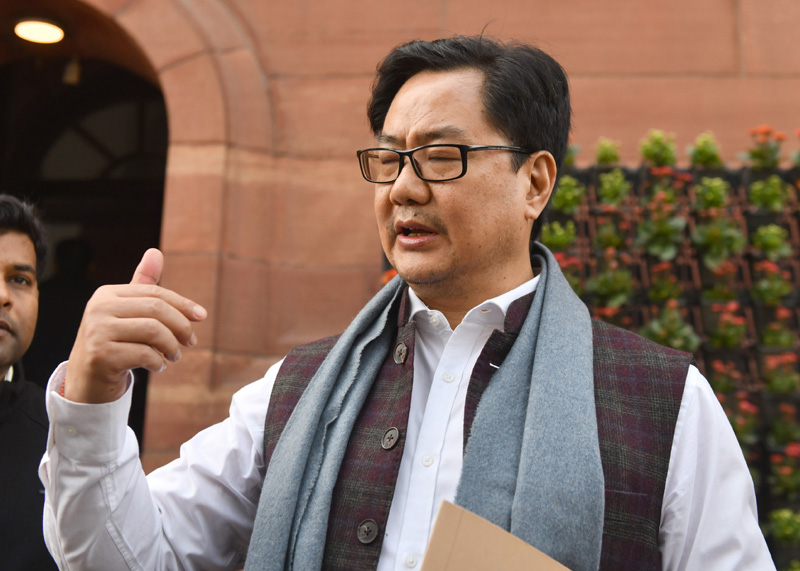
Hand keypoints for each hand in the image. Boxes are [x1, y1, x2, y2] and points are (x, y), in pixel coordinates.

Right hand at [64, 249, 206, 403]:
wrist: (87, 380)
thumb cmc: (115, 342)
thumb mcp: (128, 312)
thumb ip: (143, 285)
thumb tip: (155, 251)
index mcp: (107, 294)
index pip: (155, 293)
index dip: (182, 304)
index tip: (202, 316)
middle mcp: (98, 309)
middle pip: (156, 309)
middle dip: (181, 326)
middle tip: (191, 342)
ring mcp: (97, 332)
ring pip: (154, 331)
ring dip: (172, 346)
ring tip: (174, 356)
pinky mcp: (100, 355)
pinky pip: (145, 354)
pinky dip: (158, 362)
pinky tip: (157, 366)